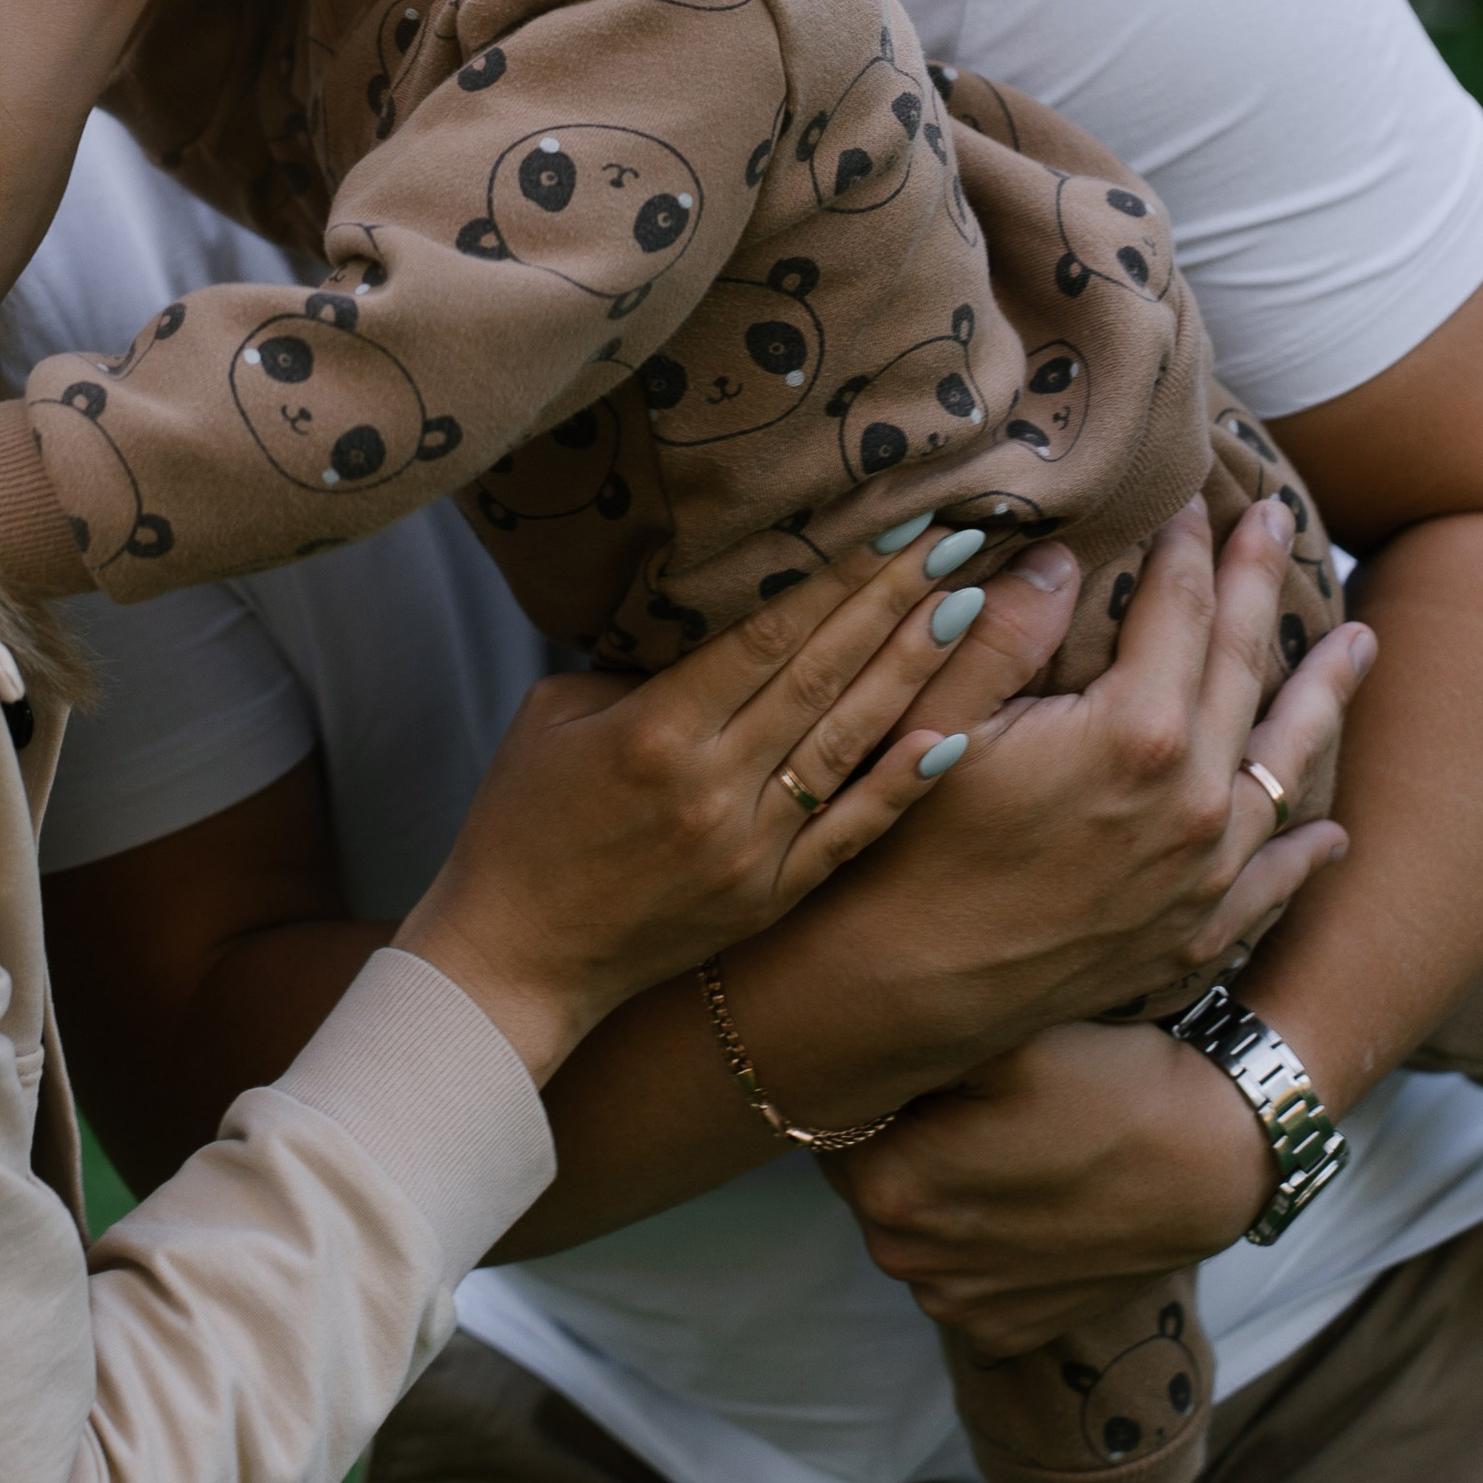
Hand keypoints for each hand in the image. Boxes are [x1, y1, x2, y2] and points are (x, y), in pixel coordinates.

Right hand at [393, 522, 1016, 1087]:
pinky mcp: (769, 896)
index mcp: (654, 729)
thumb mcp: (553, 716)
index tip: (891, 522)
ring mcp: (749, 848)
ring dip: (914, 669)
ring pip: (848, 740)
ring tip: (968, 603)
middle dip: (894, 598)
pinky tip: (954, 733)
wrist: (515, 960)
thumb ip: (634, 665)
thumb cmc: (519, 821)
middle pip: (822, 673)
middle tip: (957, 534)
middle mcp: (713, 785)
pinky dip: (903, 783)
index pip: (765, 633)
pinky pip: (850, 832)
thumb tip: (711, 618)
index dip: (835, 573)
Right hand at [720, 497, 1370, 1133]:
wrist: (900, 991)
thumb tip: (1059, 554)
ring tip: (1358, 643)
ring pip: (1283, 769)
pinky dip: (1306, 849)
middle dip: (1257, 585)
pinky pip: (1273, 878)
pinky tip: (1329, 828)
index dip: (1182, 545)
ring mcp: (1201, 876)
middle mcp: (1189, 802)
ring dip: (1321, 698)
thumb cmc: (897, 843)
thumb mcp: (933, 716)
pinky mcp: (1191, 934)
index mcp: (1132, 732)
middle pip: (1239, 667)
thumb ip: (1002, 628)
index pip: (1176, 608)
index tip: (1191, 494)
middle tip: (1279, 522)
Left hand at [832, 1021, 1279, 1354]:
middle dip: (896, 1134)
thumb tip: (841, 1034)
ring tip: (1003, 1139)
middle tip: (964, 1092)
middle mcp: (910, 1264)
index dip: (870, 1082)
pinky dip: (978, 1234)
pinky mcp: (1005, 1331)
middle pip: (866, 1176)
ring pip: (913, 1223)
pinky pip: (960, 1269)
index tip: (918, 1057)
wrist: (1213, 1160)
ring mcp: (958, 1308)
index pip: (832, 1119)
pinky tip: (1027, 1191)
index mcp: (891, 1189)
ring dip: (936, 1185)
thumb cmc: (1106, 1081)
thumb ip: (905, 1042)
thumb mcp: (998, 1033)